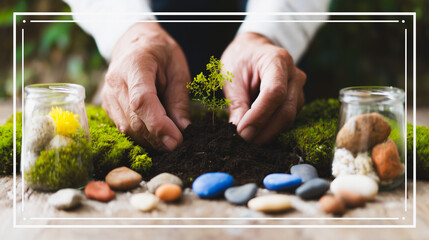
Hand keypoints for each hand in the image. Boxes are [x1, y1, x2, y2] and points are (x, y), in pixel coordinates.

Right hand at [101, 22, 190, 150]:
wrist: (136, 43)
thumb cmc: (160, 54)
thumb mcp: (178, 69)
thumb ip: (179, 99)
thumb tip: (183, 128)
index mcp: (135, 65)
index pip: (142, 101)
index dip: (159, 125)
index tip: (176, 140)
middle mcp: (115, 81)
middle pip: (135, 119)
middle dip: (158, 137)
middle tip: (179, 145)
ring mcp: (108, 95)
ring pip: (128, 128)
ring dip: (151, 140)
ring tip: (170, 139)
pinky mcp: (108, 106)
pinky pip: (124, 128)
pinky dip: (142, 136)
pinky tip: (156, 134)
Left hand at [221, 32, 305, 143]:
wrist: (253, 50)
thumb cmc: (241, 59)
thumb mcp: (231, 77)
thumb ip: (236, 104)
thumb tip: (239, 132)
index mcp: (277, 61)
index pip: (275, 93)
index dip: (259, 116)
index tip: (242, 131)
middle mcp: (294, 75)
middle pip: (286, 110)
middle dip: (264, 131)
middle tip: (242, 142)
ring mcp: (299, 89)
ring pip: (289, 118)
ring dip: (268, 133)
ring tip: (247, 139)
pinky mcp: (297, 101)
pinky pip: (287, 119)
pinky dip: (271, 129)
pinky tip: (256, 133)